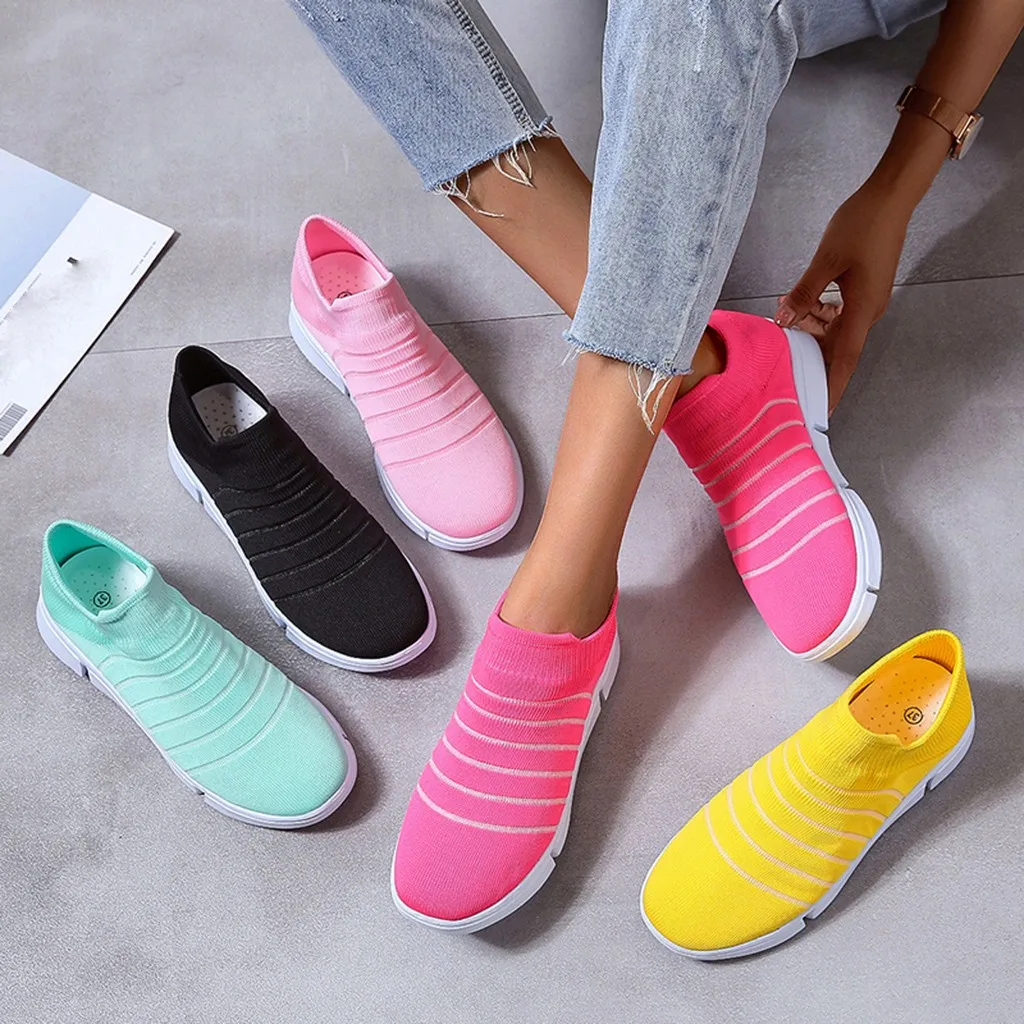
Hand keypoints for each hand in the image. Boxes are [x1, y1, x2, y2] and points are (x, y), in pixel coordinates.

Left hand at [776, 180, 910, 411]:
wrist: (890, 197)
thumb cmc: (862, 225)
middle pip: (835, 346)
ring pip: (833, 327)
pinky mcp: (863, 288)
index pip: (844, 359)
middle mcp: (868, 311)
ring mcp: (867, 300)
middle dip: (809, 353)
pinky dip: (818, 311)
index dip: (832, 386)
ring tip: (782, 314)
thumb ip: (804, 293)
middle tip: (782, 360)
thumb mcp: (826, 261)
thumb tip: (784, 320)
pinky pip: (838, 311)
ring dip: (809, 326)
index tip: (821, 410)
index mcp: (863, 310)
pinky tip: (798, 301)